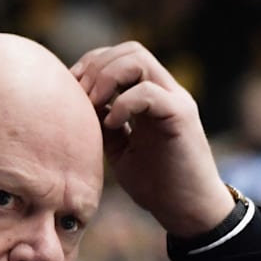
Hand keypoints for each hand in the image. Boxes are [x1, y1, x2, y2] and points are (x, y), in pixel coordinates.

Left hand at [70, 42, 233, 236]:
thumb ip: (104, 123)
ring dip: (107, 78)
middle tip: (80, 98)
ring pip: (139, 59)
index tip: (72, 90)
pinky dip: (123, 104)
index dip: (92, 65)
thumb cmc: (156, 184)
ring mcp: (175, 101)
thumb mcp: (119, 149)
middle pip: (130, 50)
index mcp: (152, 95)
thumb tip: (75, 105)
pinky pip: (148, 92)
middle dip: (97, 67)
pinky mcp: (181, 116)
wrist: (188, 211)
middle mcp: (166, 91)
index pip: (121, 56)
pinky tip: (111, 125)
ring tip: (94, 106)